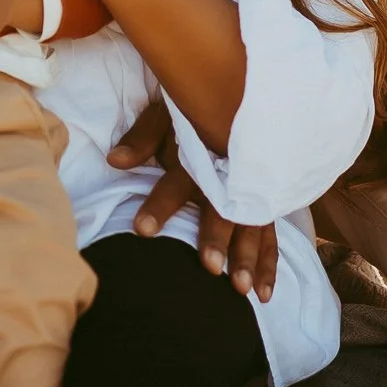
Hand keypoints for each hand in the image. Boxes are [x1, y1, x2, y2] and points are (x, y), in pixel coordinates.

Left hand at [112, 98, 277, 300]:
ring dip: (248, 257)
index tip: (142, 230)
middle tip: (210, 268)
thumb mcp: (167, 113)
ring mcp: (252, 186)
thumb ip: (143, 137)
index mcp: (201, 149)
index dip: (161, 204)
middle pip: (223, 205)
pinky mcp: (266, 199)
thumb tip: (114, 159)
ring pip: (253, 224)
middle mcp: (229, 170)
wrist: (240, 92)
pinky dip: (269, 262)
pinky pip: (271, 232)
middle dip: (217, 236)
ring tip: (239, 289)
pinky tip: (264, 293)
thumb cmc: (195, 108)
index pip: (178, 180)